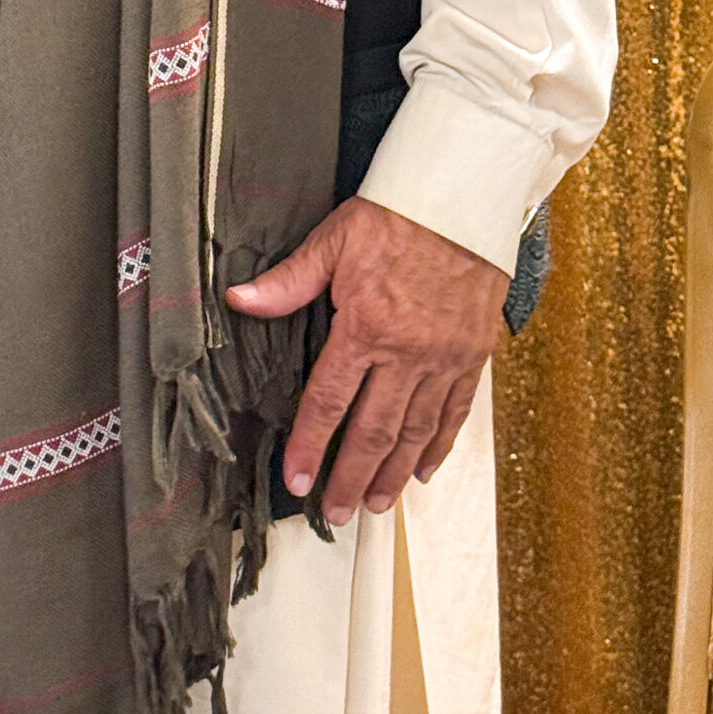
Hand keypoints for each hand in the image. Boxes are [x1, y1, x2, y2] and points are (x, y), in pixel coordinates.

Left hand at [226, 198, 506, 526]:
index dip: (311, 445)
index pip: (330, 401)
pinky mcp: (472, 356)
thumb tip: (240, 299)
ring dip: (394, 474)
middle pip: (375, 431)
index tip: (297, 479)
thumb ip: (288, 281)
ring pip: (417, 432)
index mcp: (366, 326)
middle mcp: (407, 352)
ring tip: (375, 504)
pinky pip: (455, 412)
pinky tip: (423, 470)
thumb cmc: (394, 216)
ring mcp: (444, 358)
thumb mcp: (332, 241)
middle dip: (351, 477)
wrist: (462, 201)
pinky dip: (440, 446)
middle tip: (335, 512)